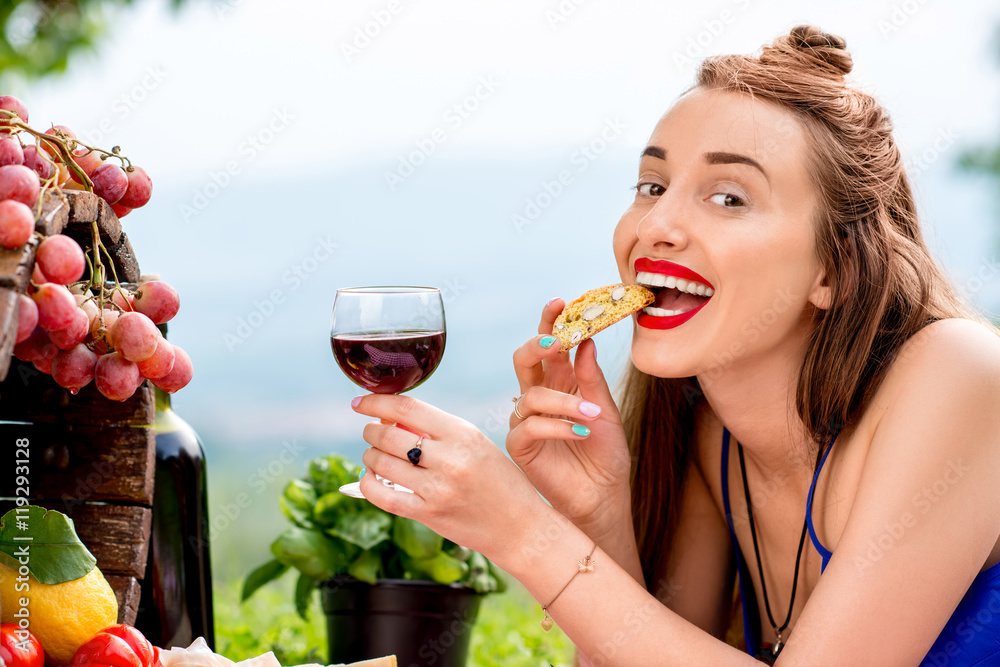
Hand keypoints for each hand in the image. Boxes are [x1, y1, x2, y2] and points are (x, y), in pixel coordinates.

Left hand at [353, 393, 555, 566]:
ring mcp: (437, 489)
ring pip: (380, 463)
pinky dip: (368, 484)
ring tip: (376, 456)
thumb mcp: (476, 443)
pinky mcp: (428, 514)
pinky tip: (372, 478)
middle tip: (372, 432)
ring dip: (370, 455)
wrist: (520, 526)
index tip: (360, 402)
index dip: (376, 402)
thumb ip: (438, 431)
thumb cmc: (499, 481)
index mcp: (463, 433)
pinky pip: (382, 496)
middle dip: (371, 430)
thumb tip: (390, 418)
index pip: (407, 408)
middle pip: (388, 434)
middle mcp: (450, 459)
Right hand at [507, 298, 632, 536]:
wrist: (604, 498)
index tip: (561, 301)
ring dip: (565, 401)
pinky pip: (530, 425)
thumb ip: (592, 379)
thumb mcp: (606, 411)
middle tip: (558, 341)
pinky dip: (557, 425)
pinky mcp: (520, 446)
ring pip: (532, 393)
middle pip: (525, 358)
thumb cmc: (605, 455)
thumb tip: (587, 341)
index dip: (550, 321)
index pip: (550, 346)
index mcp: (561, 383)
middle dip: (539, 343)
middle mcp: (539, 397)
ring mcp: (526, 420)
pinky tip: (580, 433)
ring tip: (592, 416)